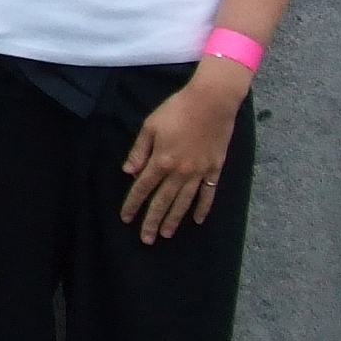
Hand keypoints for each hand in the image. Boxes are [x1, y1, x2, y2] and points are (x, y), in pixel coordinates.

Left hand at [119, 61, 247, 243]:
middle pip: (162, 201)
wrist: (211, 101)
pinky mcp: (215, 169)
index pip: (142, 188)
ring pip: (184, 202)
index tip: (126, 218)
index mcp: (161, 160)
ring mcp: (199, 172)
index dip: (133, 204)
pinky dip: (203, 208)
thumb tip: (129, 172)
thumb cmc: (177, 109)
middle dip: (152, 221)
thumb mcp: (150, 125)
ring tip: (166, 234)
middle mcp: (179, 172)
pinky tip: (197, 220)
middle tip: (146, 239)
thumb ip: (139, 150)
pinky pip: (208, 194)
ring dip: (174, 220)